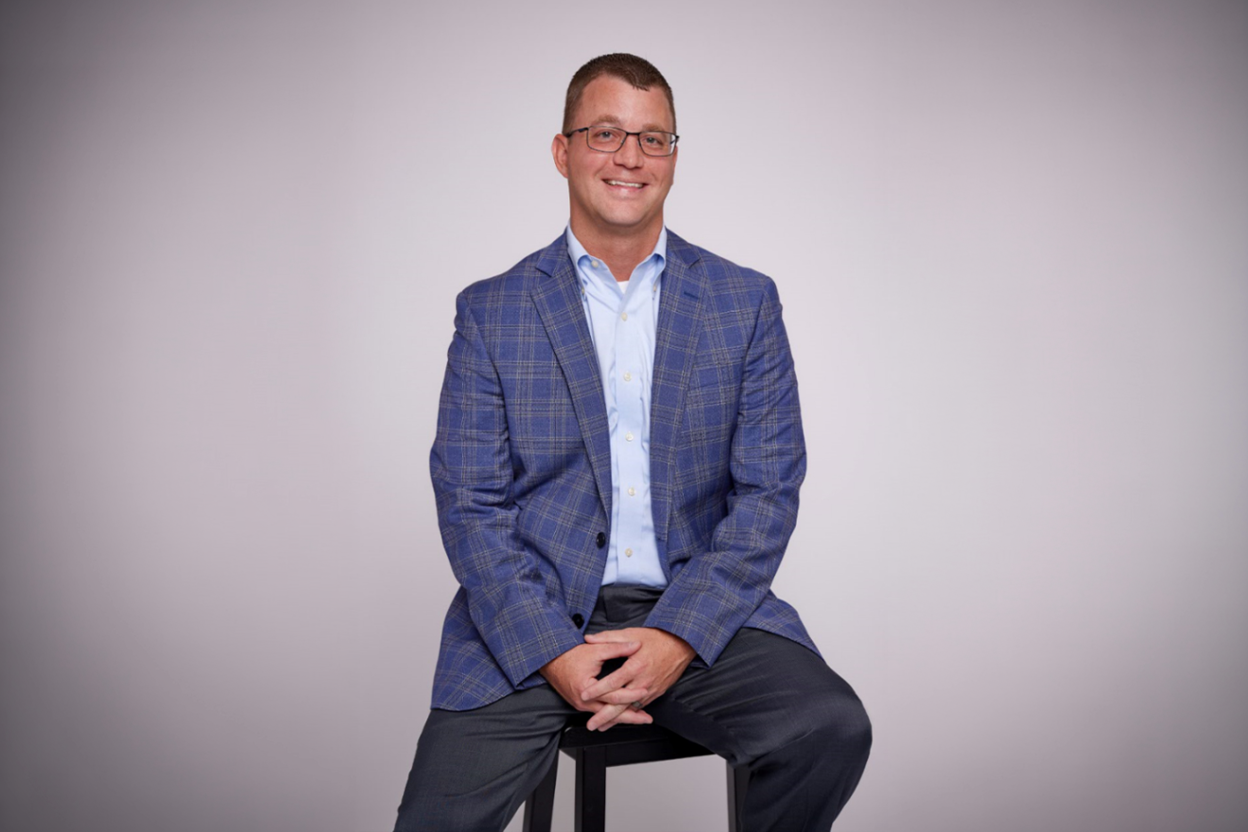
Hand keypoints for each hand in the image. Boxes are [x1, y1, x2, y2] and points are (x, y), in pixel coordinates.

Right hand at [539, 642, 654, 730]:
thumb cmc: (570, 655)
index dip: (630, 693)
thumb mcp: (596, 649)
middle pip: (611, 712)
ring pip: (606, 716)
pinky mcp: (582, 705)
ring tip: (640, 719)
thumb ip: (617, 647)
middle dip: (631, 716)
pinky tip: (625, 715)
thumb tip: (636, 645)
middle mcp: (583, 701)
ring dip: (623, 717)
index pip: (613, 695)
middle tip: (647, 718)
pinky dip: (613, 714)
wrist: (551, 660)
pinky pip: (600, 712)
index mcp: (586, 688)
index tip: (644, 690)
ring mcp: (581, 705)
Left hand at [580, 628, 695, 729]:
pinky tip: (622, 719)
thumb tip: (589, 638)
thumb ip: (608, 638)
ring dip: (616, 719)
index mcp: (635, 666)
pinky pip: (641, 706)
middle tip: (591, 724)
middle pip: (621, 703)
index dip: (597, 690)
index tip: (584, 696)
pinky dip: (631, 714)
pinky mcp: (657, 692)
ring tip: (602, 726)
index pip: (612, 682)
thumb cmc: (657, 638)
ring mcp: (651, 688)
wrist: (681, 644)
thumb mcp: (631, 633)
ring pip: (631, 708)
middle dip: (604, 716)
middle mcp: (643, 680)